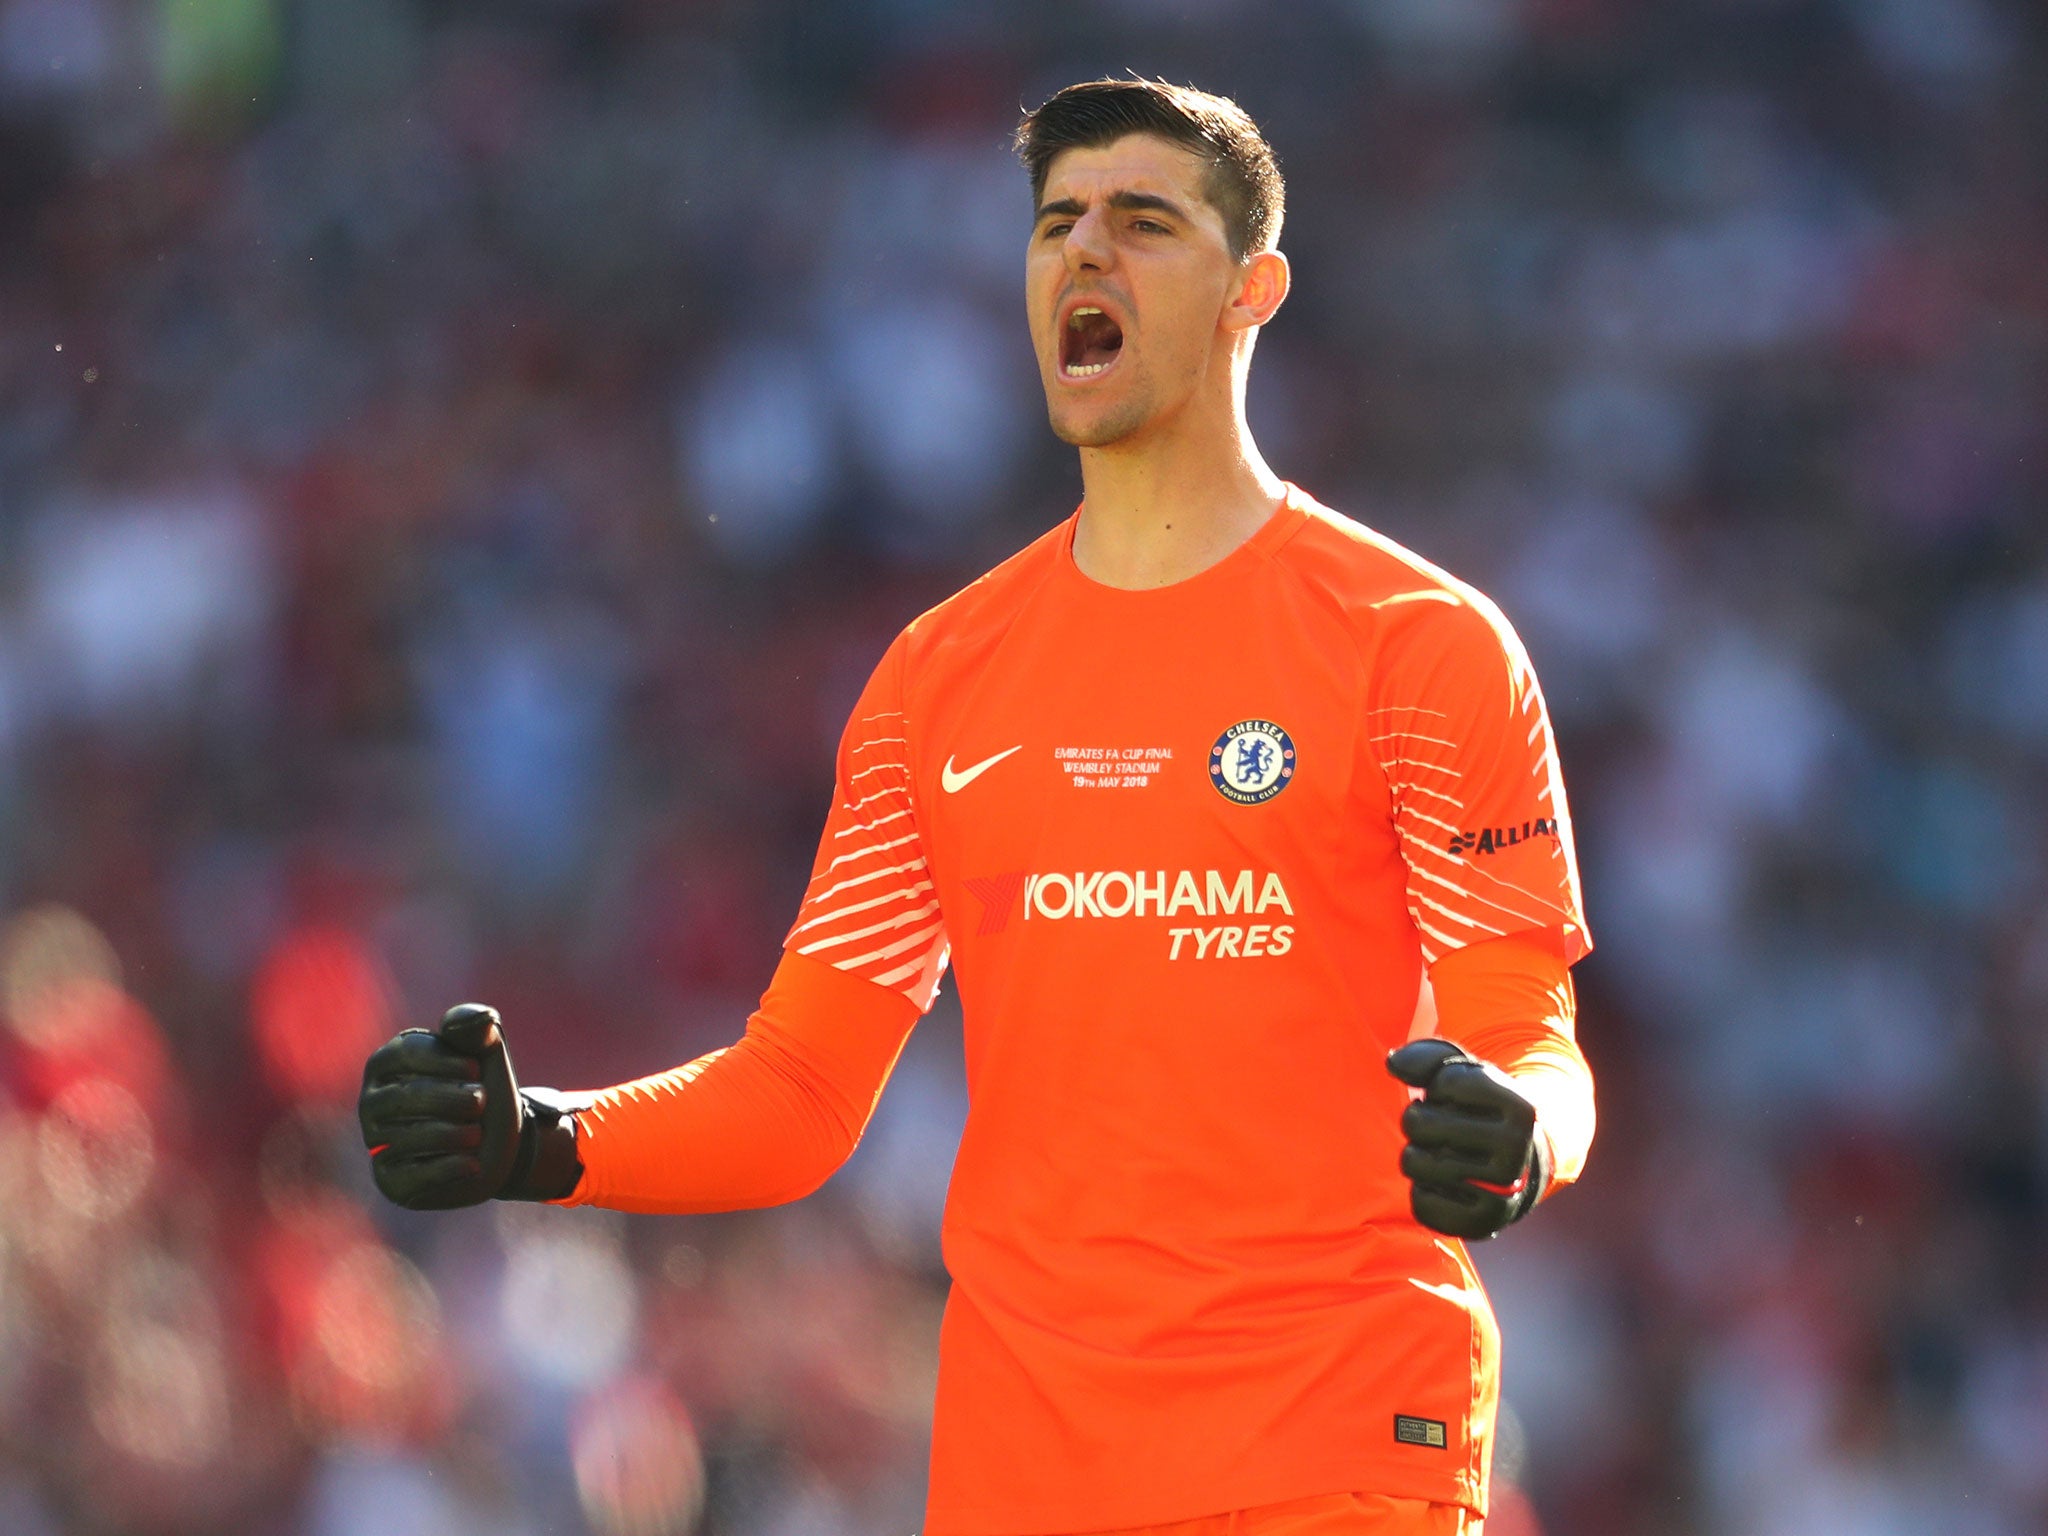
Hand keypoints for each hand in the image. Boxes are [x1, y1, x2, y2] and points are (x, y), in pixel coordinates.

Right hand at [358, 1004, 580, 1208]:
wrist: (500, 1144)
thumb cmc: (484, 1090)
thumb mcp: (488, 1055)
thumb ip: (479, 1029)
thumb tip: (473, 1018)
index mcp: (386, 1063)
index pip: (407, 1053)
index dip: (449, 1061)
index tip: (476, 1071)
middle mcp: (372, 1103)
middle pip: (408, 1097)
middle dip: (456, 1099)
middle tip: (481, 1101)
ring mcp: (377, 1144)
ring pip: (412, 1138)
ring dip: (458, 1133)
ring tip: (478, 1133)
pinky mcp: (390, 1180)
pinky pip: (417, 1175)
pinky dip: (454, 1167)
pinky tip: (473, 1162)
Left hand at [1386, 1038, 1546, 1240]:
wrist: (1524, 1165)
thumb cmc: (1483, 1110)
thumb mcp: (1468, 1074)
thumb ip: (1427, 1058)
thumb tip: (1393, 1066)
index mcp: (1521, 1107)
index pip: (1445, 1083)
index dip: (1441, 1088)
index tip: (1463, 1101)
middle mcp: (1516, 1150)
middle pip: (1419, 1123)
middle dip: (1418, 1120)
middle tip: (1442, 1129)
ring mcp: (1502, 1192)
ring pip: (1414, 1162)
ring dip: (1416, 1154)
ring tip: (1442, 1154)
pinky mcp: (1483, 1224)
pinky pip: (1420, 1203)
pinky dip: (1423, 1191)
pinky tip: (1446, 1185)